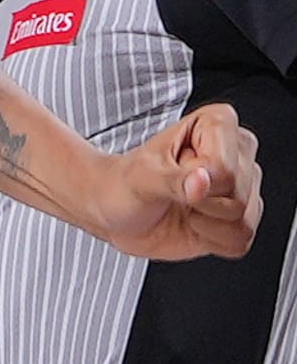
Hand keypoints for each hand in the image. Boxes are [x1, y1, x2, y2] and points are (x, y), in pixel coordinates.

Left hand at [89, 103, 260, 262]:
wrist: (119, 212)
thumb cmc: (127, 183)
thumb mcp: (142, 177)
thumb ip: (173, 180)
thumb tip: (203, 183)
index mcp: (218, 123)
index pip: (223, 169)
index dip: (192, 181)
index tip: (172, 170)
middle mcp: (238, 151)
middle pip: (237, 197)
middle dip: (199, 204)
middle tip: (175, 191)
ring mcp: (245, 184)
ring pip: (242, 221)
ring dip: (203, 224)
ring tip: (182, 204)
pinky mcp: (244, 216)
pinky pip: (240, 239)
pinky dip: (210, 239)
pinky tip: (193, 223)